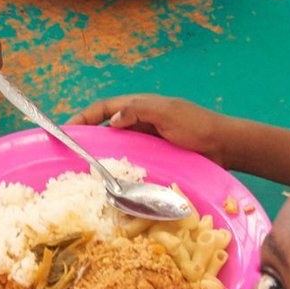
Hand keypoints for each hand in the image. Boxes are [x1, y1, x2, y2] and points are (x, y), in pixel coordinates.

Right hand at [67, 93, 230, 166]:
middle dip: (87, 138)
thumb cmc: (197, 126)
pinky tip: (110, 182)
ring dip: (102, 156)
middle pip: (106, 128)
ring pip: (117, 147)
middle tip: (68, 155)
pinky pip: (130, 162)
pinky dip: (118, 169)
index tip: (65, 130)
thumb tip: (111, 119)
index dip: (83, 117)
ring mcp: (147, 141)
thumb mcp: (167, 112)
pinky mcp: (155, 158)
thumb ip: (140, 110)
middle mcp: (140, 123)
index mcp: (140, 106)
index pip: (104, 108)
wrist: (224, 147)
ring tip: (83, 171)